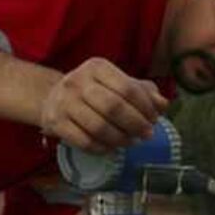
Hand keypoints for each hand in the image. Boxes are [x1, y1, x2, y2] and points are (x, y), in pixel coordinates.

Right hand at [39, 57, 168, 152]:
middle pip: (113, 107)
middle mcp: (77, 81)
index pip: (127, 88)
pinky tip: (111, 148)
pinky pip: (84, 141)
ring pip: (99, 127)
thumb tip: (162, 104)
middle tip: (146, 134)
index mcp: (96, 67)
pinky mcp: (56, 123)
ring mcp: (64, 102)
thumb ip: (142, 91)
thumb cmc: (93, 91)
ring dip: (120, 139)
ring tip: (130, 142)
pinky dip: (102, 148)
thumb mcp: (117, 83)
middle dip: (135, 124)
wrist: (52, 98)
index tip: (154, 119)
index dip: (145, 107)